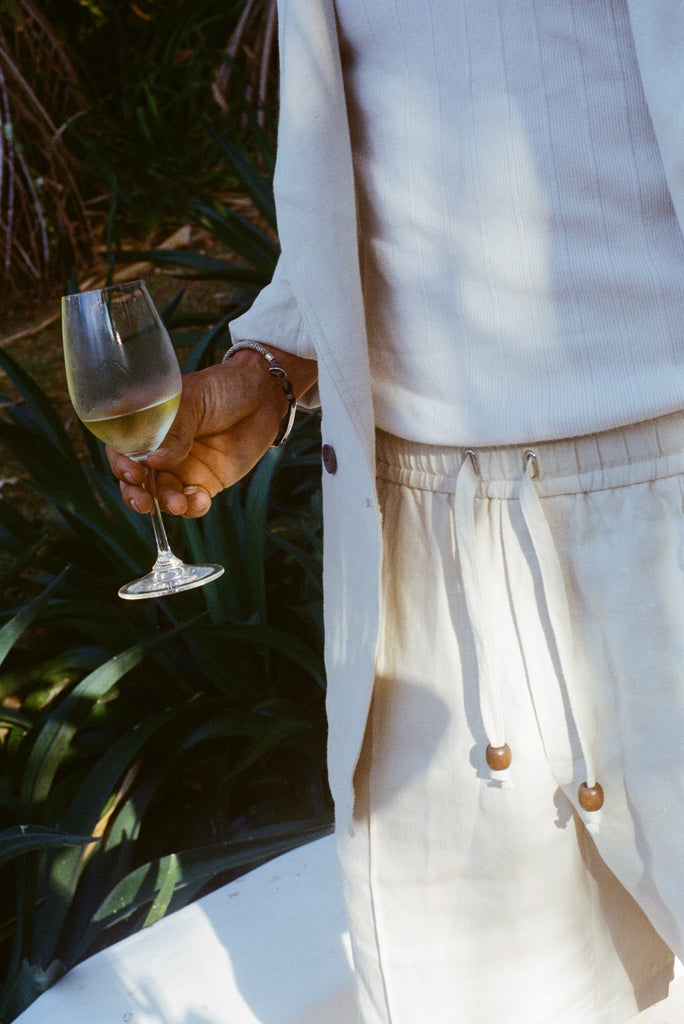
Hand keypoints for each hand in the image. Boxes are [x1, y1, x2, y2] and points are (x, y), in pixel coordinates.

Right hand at [107, 348, 316, 517]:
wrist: (264, 396)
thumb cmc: (224, 388)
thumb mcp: (195, 401)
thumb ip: (175, 431)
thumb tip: (154, 461)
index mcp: (149, 426)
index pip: (123, 449)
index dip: (122, 464)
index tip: (132, 474)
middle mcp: (160, 450)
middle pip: (137, 480)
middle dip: (136, 495)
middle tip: (144, 503)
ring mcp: (182, 468)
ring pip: (162, 495)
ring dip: (166, 504)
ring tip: (177, 504)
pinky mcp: (205, 483)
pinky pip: (192, 503)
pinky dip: (193, 508)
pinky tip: (200, 502)